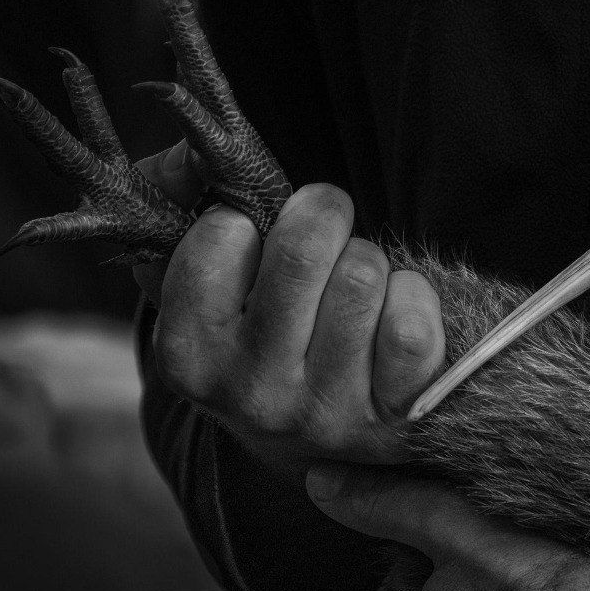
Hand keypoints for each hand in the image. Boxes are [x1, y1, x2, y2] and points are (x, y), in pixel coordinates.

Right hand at [132, 140, 445, 470]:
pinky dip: (411, 297)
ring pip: (362, 278)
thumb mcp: (201, 274)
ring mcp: (324, 413)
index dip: (245, 219)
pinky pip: (411, 325)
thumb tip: (193, 153)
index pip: (222, 235)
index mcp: (189, 356)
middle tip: (322, 232)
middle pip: (304, 249)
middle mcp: (252, 394)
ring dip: (366, 261)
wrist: (310, 437)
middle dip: (322, 216)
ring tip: (351, 286)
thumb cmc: (256, 328)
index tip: (253, 240)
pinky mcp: (391, 419)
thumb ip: (178, 195)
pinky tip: (390, 314)